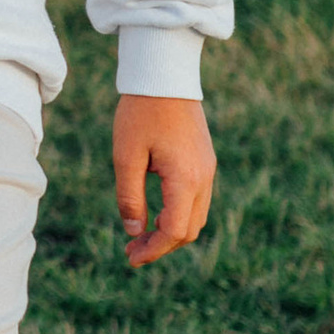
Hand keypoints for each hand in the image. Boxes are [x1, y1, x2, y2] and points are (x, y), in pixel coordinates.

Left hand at [113, 95, 215, 267]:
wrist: (164, 75)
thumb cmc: (140, 112)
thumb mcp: (126, 156)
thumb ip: (130, 197)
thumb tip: (134, 231)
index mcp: (186, 179)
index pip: (175, 231)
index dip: (153, 250)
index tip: (131, 257)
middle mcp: (204, 178)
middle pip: (189, 230)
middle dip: (161, 246)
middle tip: (131, 250)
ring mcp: (208, 169)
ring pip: (195, 217)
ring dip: (170, 232)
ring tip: (140, 236)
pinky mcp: (204, 161)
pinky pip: (196, 200)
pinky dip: (177, 214)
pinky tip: (154, 214)